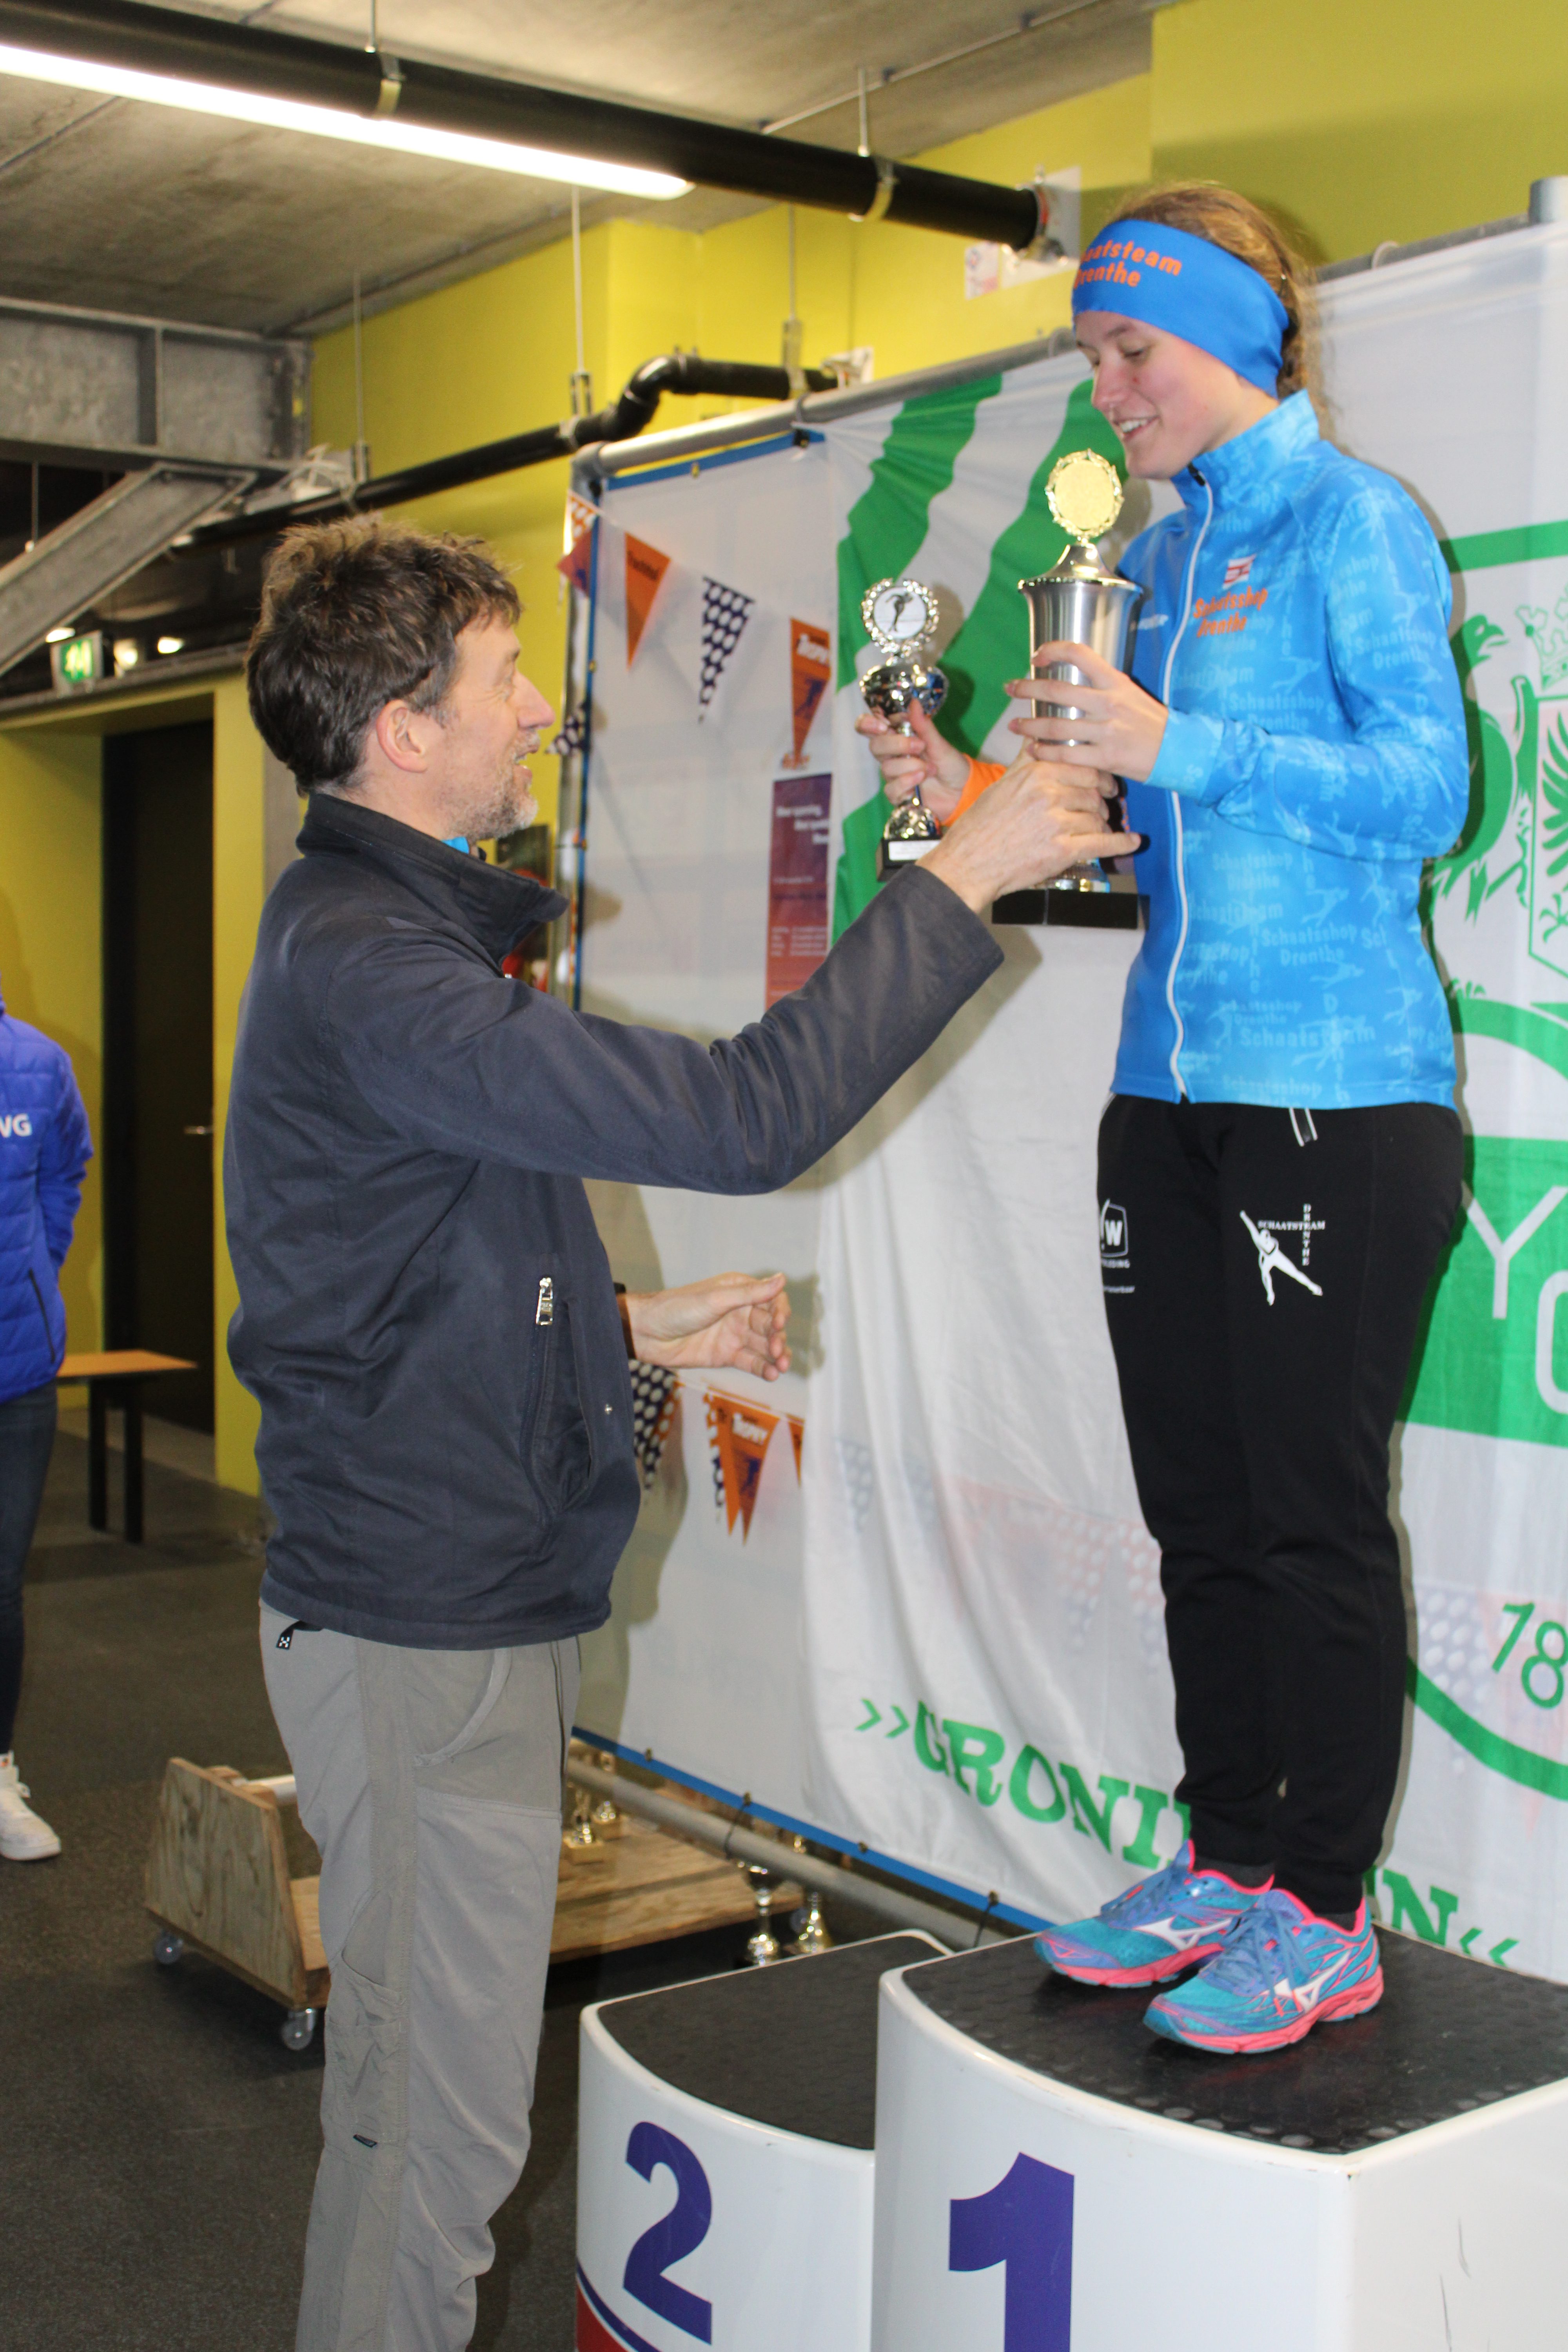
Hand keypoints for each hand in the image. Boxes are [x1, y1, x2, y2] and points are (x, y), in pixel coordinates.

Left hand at [625, 1272, 790, 1380]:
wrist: (648, 1333)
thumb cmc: (678, 1308)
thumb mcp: (716, 1299)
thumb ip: (750, 1293)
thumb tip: (782, 1278)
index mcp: (739, 1292)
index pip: (771, 1300)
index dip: (780, 1311)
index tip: (780, 1323)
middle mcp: (740, 1312)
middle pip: (770, 1325)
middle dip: (778, 1337)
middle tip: (778, 1349)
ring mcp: (734, 1335)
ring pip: (764, 1346)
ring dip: (776, 1355)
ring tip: (781, 1366)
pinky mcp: (726, 1355)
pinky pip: (751, 1362)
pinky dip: (763, 1368)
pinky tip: (772, 1374)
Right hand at [854, 705, 969, 820]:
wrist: (962, 790)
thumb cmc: (950, 764)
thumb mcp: (940, 743)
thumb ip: (924, 726)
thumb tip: (914, 703)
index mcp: (898, 737)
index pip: (870, 727)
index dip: (869, 724)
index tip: (884, 725)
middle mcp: (892, 755)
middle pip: (875, 746)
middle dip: (897, 744)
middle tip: (920, 746)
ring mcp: (894, 775)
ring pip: (887, 768)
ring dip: (911, 766)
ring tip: (931, 768)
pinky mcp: (898, 794)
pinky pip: (891, 789)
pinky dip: (907, 782)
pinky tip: (920, 780)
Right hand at [923, 751, 1136, 914]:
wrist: (967, 864)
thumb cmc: (980, 826)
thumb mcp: (1002, 783)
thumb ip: (1026, 760)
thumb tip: (1036, 736)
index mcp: (1036, 773)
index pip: (1082, 766)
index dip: (1098, 776)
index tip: (1103, 782)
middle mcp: (1048, 793)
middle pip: (1093, 791)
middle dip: (1102, 800)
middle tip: (1105, 806)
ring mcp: (1056, 822)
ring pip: (1096, 817)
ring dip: (1103, 824)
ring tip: (1101, 828)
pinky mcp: (1061, 851)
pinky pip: (1101, 843)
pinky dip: (1120, 843)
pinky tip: (1132, 841)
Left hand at [1005, 643, 1167, 781]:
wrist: (1179, 750)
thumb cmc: (1151, 722)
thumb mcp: (1130, 694)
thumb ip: (1103, 686)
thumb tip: (1073, 682)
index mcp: (1115, 681)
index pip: (1079, 653)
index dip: (1053, 650)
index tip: (1036, 657)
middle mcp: (1109, 703)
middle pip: (1058, 690)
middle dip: (1028, 688)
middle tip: (1010, 688)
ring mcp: (1107, 731)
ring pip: (1057, 727)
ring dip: (1030, 726)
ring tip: (1014, 726)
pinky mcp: (1106, 757)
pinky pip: (1067, 755)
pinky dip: (1046, 753)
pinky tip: (1033, 751)